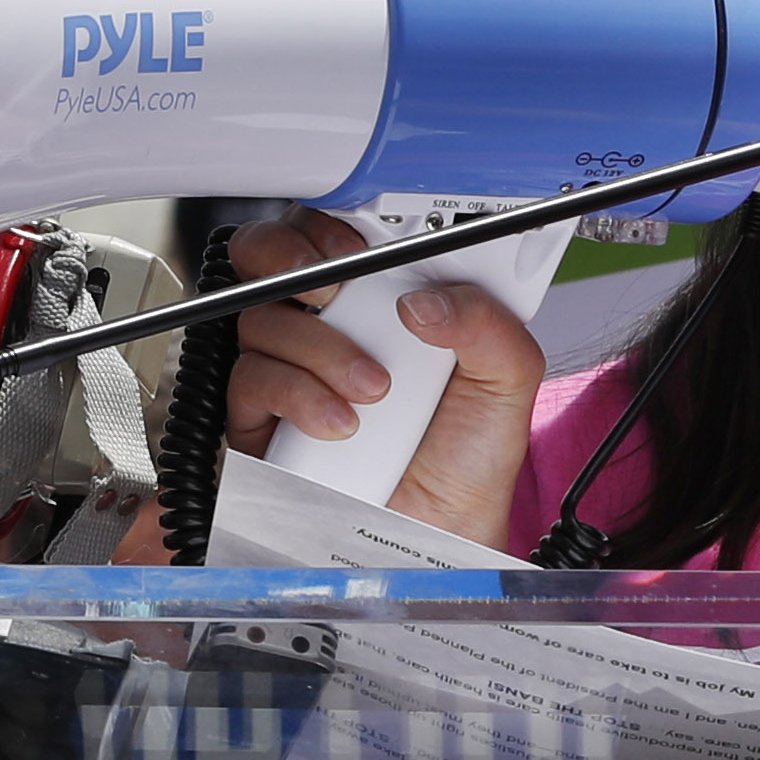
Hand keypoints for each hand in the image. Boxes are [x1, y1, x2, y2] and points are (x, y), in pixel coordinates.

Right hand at [207, 208, 549, 549]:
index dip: (333, 222)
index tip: (361, 242)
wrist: (436, 537)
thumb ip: (489, 324)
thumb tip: (422, 297)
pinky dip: (300, 395)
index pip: (337, 233)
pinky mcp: (258, 415)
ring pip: (263, 315)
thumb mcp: (507, 383)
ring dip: (321, 347)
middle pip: (270, 256)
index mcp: (384, 303)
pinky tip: (342, 424)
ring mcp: (289, 368)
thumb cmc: (465, 465)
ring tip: (373, 392)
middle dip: (294, 258)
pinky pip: (252, 378)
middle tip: (336, 287)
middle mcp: (330, 327)